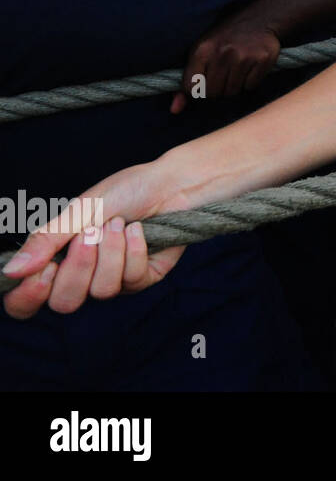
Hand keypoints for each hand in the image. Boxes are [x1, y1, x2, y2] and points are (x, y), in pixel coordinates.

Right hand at [2, 162, 190, 318]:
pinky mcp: (145, 278)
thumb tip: (11, 271)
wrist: (169, 183)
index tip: (46, 269)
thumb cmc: (123, 192)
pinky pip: (132, 279)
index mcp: (58, 261)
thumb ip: (45, 241)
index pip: (25, 303)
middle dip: (79, 266)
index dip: (28, 296)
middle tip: (89, 235)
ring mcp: (115, 281)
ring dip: (111, 251)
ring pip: (102, 291)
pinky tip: (137, 230)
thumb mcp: (78, 212)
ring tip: (118, 223)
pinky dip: (134, 249)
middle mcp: (84, 277)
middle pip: (65, 302)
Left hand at [172, 21, 281, 112]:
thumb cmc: (224, 38)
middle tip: (223, 75)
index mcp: (202, 50)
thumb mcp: (202, 52)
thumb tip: (175, 110)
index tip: (205, 82)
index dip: (197, 90)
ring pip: (232, 91)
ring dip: (234, 86)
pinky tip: (250, 67)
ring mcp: (244, 56)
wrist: (259, 18)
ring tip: (236, 70)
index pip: (191, 88)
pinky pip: (251, 86)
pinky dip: (250, 81)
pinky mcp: (262, 59)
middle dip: (217, 90)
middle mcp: (222, 53)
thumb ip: (188, 81)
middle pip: (213, 93)